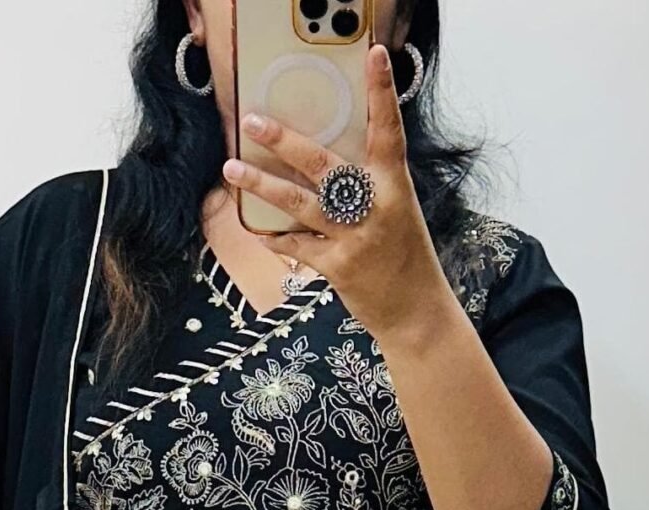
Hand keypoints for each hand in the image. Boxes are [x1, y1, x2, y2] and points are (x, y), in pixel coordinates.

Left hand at [223, 43, 445, 346]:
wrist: (415, 312)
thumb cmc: (405, 256)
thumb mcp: (397, 210)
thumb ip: (369, 184)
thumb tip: (326, 158)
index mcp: (394, 186)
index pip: (388, 132)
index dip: (382, 93)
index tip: (375, 57)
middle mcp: (375, 208)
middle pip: (324, 165)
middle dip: (285, 142)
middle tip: (253, 120)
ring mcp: (354, 239)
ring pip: (300, 203)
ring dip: (262, 185)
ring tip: (232, 169)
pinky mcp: (338, 268)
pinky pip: (298, 245)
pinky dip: (276, 237)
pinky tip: (255, 229)